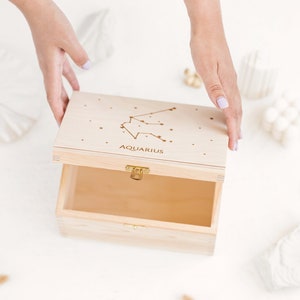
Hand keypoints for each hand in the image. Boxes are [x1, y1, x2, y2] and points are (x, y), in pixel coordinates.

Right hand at [10, 0, 89, 123]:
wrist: (38, 8)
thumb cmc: (49, 21)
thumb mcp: (67, 38)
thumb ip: (78, 54)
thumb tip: (88, 67)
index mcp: (49, 68)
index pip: (53, 96)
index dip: (57, 111)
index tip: (61, 124)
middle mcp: (48, 69)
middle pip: (55, 96)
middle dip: (61, 112)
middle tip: (66, 125)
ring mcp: (51, 64)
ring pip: (59, 88)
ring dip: (66, 101)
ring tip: (72, 112)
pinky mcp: (56, 57)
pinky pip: (64, 75)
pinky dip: (71, 84)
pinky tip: (78, 91)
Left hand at [184, 0, 241, 150]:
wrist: (207, 29)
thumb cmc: (204, 47)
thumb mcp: (206, 68)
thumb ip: (214, 88)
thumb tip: (223, 106)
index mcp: (227, 85)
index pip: (232, 113)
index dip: (232, 130)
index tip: (233, 144)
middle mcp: (231, 84)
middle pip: (237, 111)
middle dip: (235, 129)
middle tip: (234, 145)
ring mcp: (230, 80)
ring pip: (236, 105)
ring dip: (235, 121)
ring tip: (235, 133)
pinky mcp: (225, 76)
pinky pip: (232, 98)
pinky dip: (232, 110)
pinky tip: (228, 111)